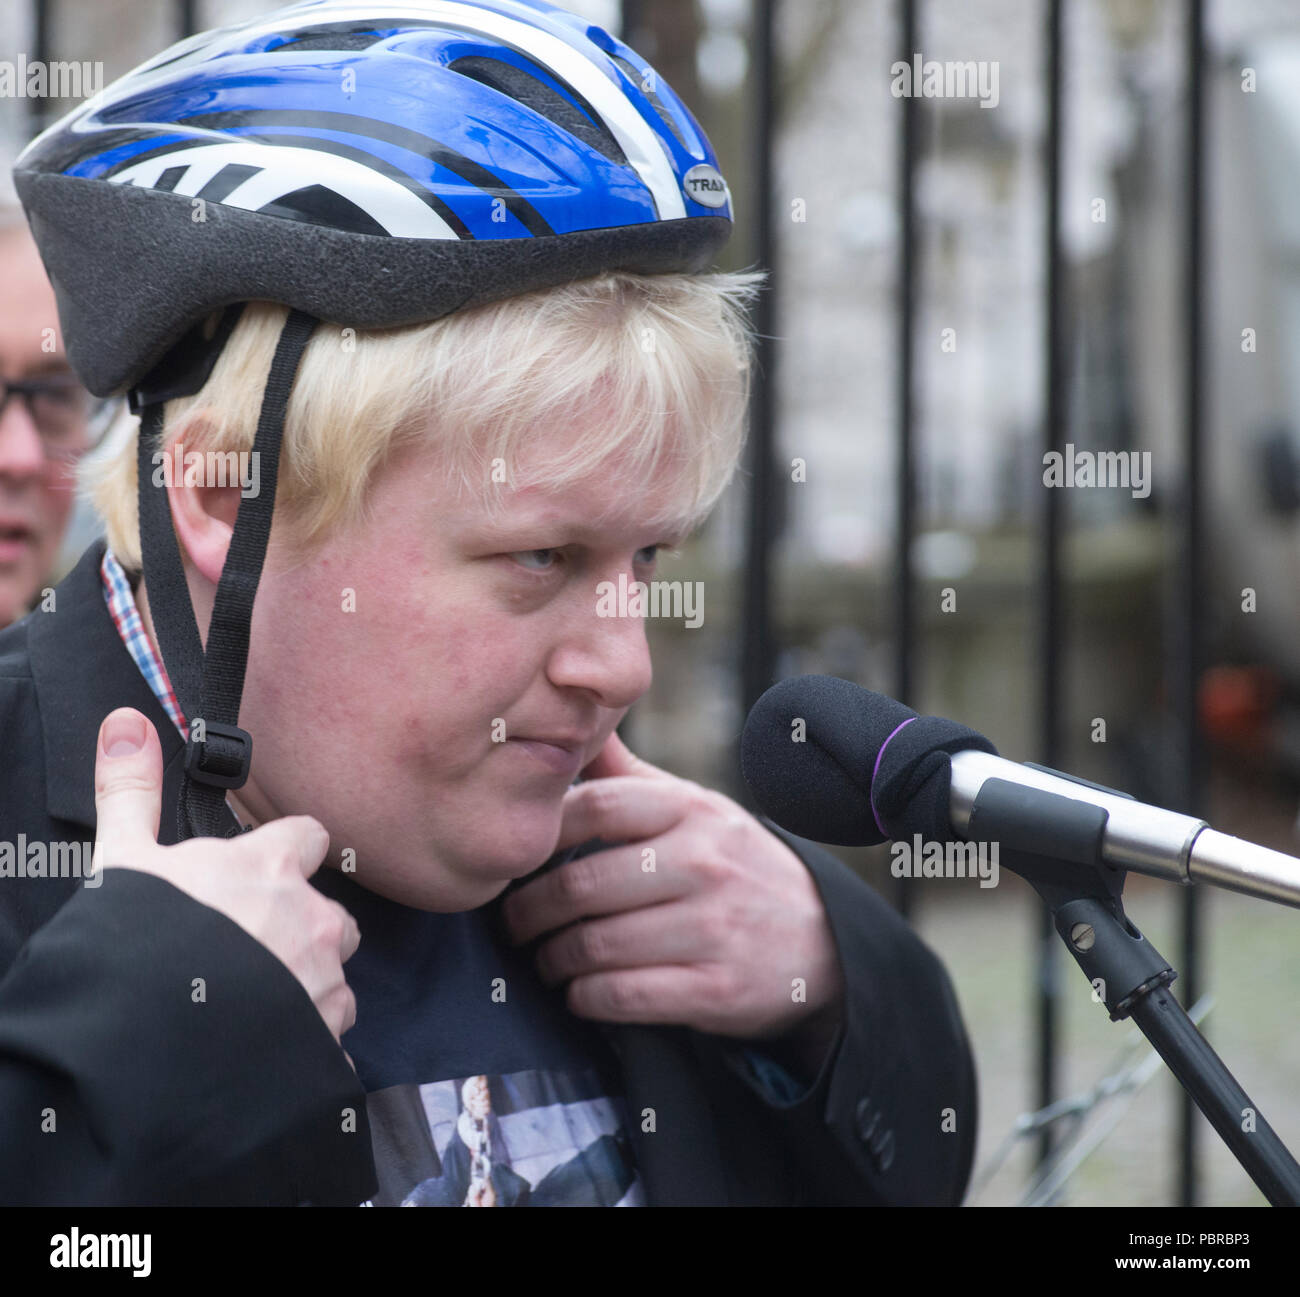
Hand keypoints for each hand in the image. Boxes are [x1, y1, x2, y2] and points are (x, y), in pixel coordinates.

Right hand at [92, 707, 360, 1048]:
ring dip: (304, 986)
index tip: (265, 868)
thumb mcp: (122, 862)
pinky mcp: (326, 1039)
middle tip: (244, 952)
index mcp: (271, 870)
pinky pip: (330, 1034)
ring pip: (333, 976)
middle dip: (299, 929)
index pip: (309, 838)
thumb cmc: (133, 949)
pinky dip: (305, 1039)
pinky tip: (263, 1047)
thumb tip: (126, 723)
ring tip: (249, 1007)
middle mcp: (313, 920)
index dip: (288, 852)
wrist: (143, 1049)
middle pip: (329, 913)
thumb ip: (132, 791)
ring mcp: (325, 983)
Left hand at [500, 732, 844, 1047]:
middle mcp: (704, 863)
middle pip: (581, 884)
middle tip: (513, 922)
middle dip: (529, 910)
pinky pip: (622, 995)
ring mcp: (713, 927)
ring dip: (552, 958)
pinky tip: (578, 991)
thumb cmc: (735, 867)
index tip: (517, 856)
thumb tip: (572, 726)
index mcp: (692, 810)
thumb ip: (630, 776)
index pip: (595, 805)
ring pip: (594, 945)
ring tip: (543, 958)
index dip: (542, 832)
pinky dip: (584, 998)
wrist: (823, 941)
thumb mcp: (697, 809)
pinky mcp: (716, 988)